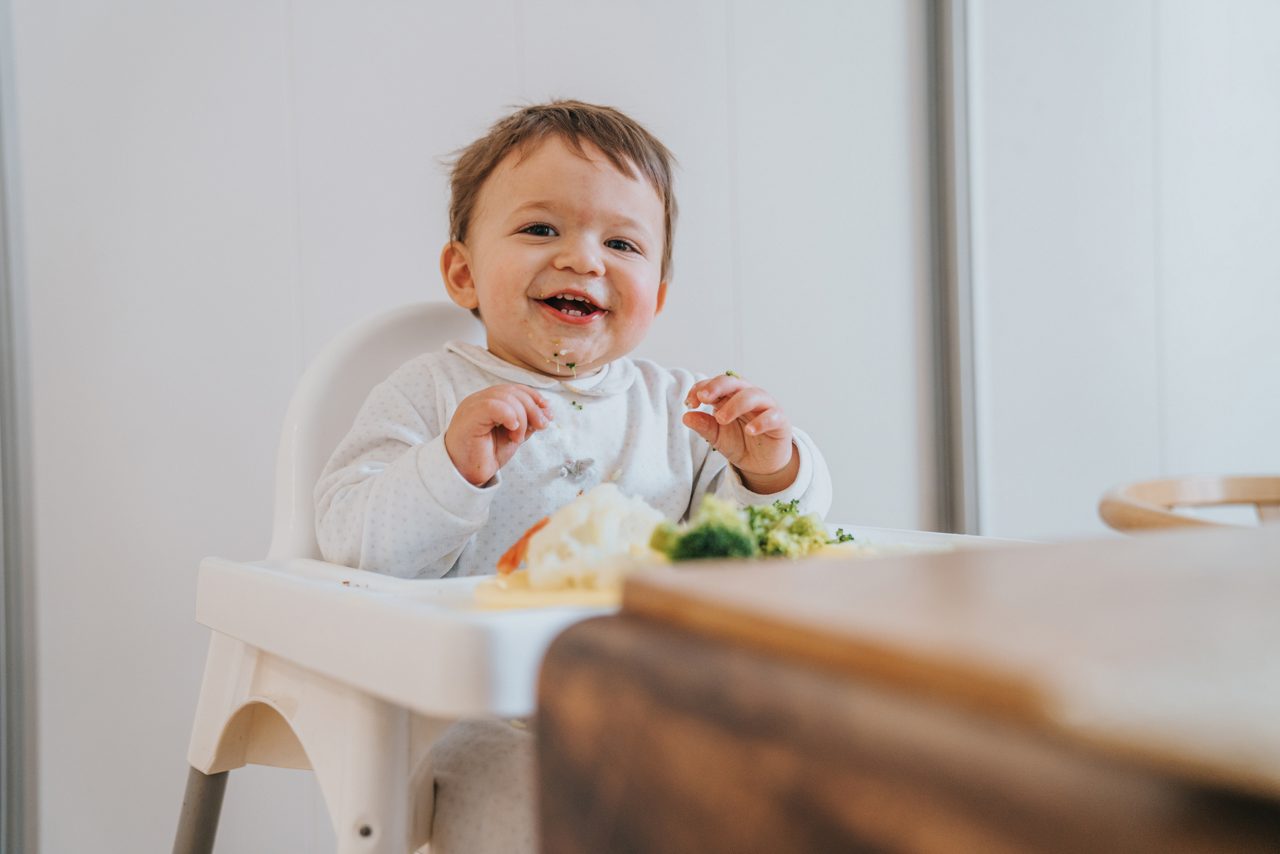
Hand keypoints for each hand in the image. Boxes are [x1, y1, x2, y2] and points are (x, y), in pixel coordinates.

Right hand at [445, 384, 552, 485]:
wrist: (466, 474)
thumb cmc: (485, 455)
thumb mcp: (513, 436)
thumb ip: (527, 423)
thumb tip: (545, 412)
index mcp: (487, 402)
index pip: (513, 389)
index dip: (533, 397)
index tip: (548, 412)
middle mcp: (478, 400)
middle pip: (511, 391)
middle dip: (532, 407)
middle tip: (542, 425)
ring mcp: (472, 407)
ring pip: (505, 397)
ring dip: (521, 417)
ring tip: (518, 437)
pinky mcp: (469, 417)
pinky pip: (492, 406)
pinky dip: (509, 416)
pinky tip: (513, 430)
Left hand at [682, 374, 799, 493]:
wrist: (762, 464)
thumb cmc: (740, 443)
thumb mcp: (718, 437)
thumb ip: (704, 426)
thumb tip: (686, 417)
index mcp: (730, 397)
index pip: (715, 384)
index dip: (700, 388)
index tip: (689, 403)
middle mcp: (748, 397)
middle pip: (734, 382)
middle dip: (717, 386)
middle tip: (703, 397)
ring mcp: (766, 407)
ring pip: (753, 395)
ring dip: (736, 404)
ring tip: (721, 418)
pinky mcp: (780, 421)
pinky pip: (773, 415)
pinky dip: (761, 421)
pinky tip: (750, 430)